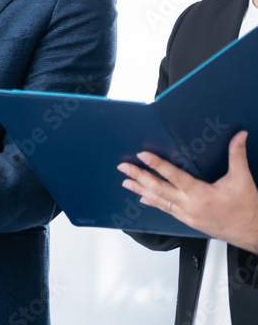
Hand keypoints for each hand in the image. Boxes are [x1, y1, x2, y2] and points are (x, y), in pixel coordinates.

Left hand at [118, 130, 257, 252]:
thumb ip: (237, 155)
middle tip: (124, 167)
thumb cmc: (247, 209)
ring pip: (158, 200)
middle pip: (158, 189)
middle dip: (139, 177)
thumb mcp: (243, 180)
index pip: (174, 176)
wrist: (252, 233)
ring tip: (125, 182)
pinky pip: (166, 210)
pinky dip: (152, 202)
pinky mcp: (187, 221)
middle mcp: (189, 205)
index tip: (142, 155)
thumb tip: (239, 135)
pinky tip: (142, 198)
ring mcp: (186, 215)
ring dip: (140, 190)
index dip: (157, 165)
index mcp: (201, 194)